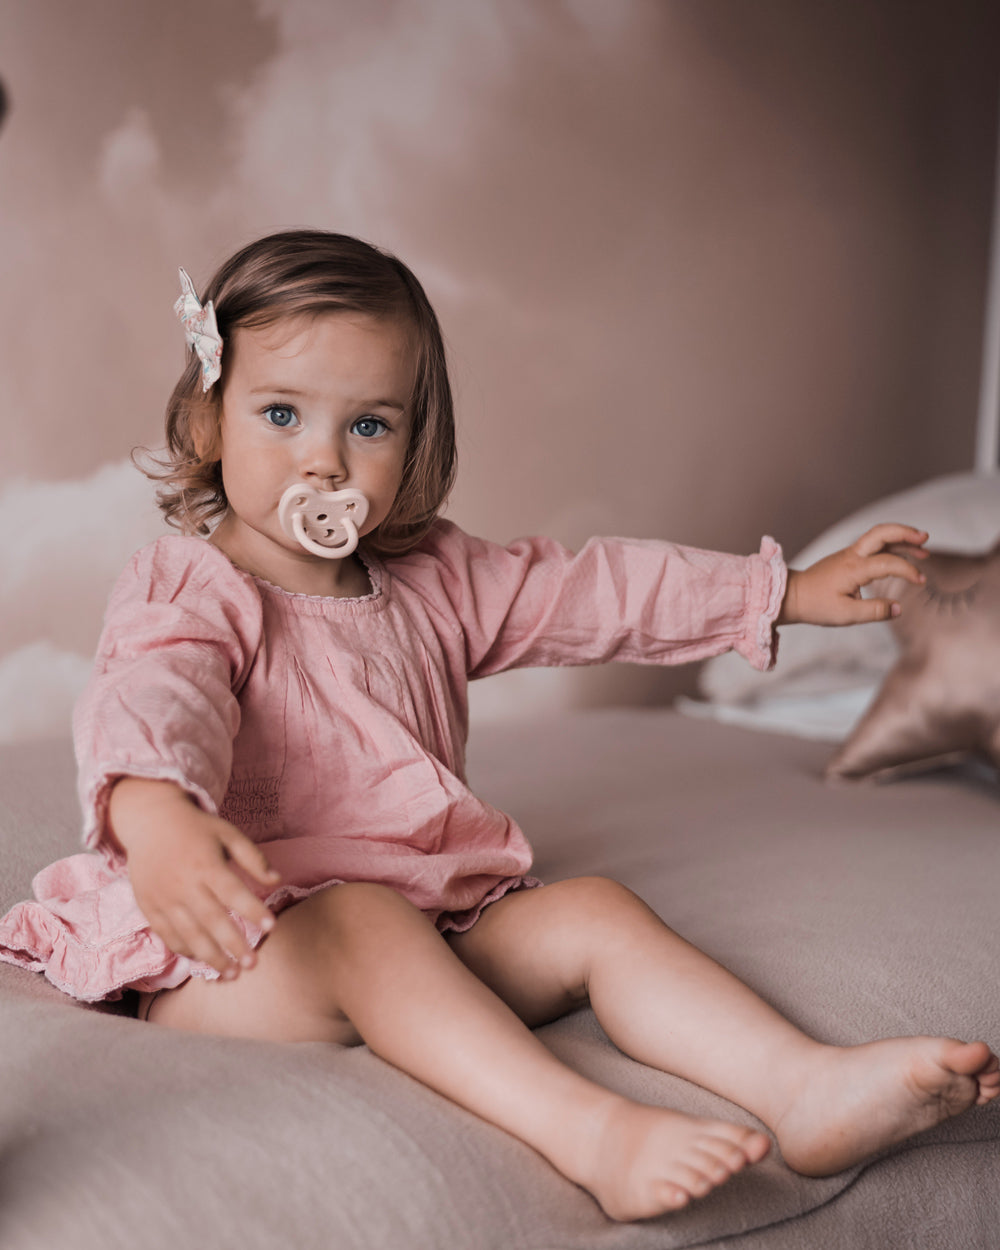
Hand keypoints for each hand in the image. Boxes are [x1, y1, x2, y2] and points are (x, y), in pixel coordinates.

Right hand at [109, 777, 280, 979]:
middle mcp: (183, 883)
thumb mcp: (227, 833)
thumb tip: (277, 881)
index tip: (271, 927)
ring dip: (211, 957)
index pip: (232, 892)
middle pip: (211, 920)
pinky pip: (167, 935)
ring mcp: (163, 898)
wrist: (149, 821)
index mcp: (205, 863)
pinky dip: (185, 950)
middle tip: (253, 964)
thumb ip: (253, 858)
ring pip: (188, 934)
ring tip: (232, 973)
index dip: (252, 910)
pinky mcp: (149, 906)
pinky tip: (203, 961)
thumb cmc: (196, 828)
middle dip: (233, 945)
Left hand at [778, 523, 928, 626]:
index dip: (908, 570)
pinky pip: (873, 546)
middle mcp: (852, 556)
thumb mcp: (845, 615)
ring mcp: (850, 554)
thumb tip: (899, 609)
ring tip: (923, 548)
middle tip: (925, 539)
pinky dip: (891, 546)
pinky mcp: (848, 558)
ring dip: (901, 538)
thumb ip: (874, 612)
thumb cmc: (816, 605)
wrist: (792, 595)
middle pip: (881, 532)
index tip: (921, 581)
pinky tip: (903, 555)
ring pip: (878, 537)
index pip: (888, 562)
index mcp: (853, 568)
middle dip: (905, 533)